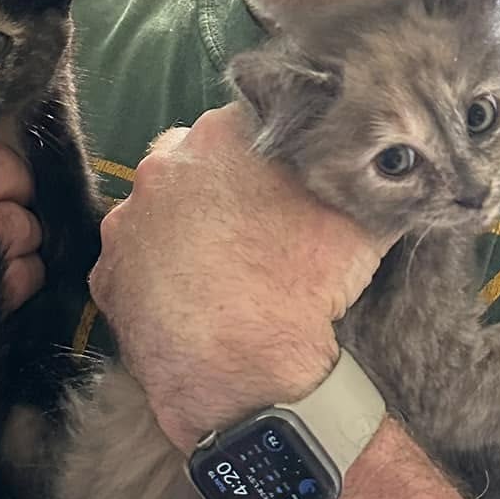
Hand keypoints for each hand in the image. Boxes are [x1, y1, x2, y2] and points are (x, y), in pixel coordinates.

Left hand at [89, 103, 382, 450]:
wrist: (248, 373)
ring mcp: (127, 222)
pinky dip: (156, 276)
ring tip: (221, 270)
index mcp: (221, 135)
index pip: (246, 124)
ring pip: (158, 213)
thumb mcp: (361, 223)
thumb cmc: (306, 289)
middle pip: (195, 162)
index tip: (283, 186)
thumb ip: (366, 182)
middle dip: (219, 187)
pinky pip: (133, 264)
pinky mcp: (106, 275)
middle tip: (254, 229)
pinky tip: (188, 299)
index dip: (268, 155)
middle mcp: (162, 166)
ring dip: (183, 231)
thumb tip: (393, 167)